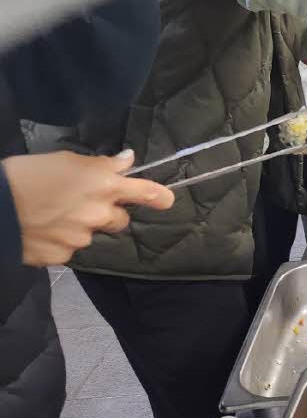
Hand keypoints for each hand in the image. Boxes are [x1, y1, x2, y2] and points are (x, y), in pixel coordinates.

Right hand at [2, 150, 174, 266]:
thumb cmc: (28, 174)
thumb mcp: (66, 160)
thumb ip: (101, 165)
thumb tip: (127, 161)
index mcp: (104, 185)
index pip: (144, 192)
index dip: (159, 196)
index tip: (167, 200)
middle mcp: (99, 214)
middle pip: (119, 220)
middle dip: (108, 214)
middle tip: (81, 205)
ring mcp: (81, 239)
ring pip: (90, 235)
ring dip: (79, 228)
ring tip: (51, 216)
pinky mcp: (62, 257)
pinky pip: (68, 251)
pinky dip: (59, 243)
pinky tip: (41, 231)